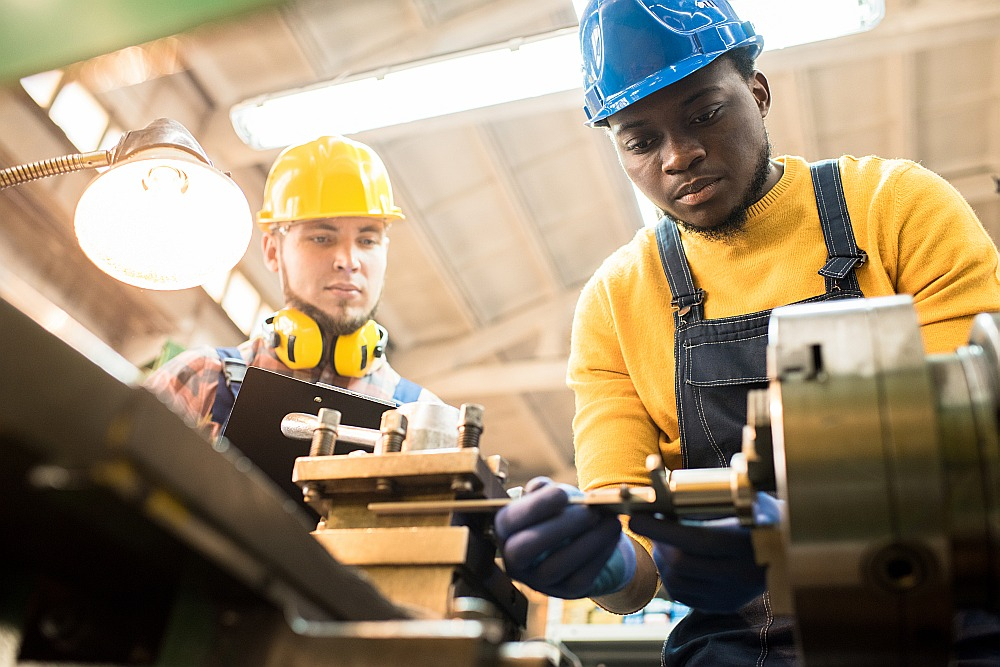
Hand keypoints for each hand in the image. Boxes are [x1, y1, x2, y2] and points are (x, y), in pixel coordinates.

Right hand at [494, 477, 635, 598]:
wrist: (582, 539)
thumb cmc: (561, 513)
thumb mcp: (551, 497)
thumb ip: (544, 489)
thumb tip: (541, 487)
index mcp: (506, 531)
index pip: (509, 521)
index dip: (535, 508)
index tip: (562, 494)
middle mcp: (514, 560)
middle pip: (524, 550)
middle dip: (558, 528)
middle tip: (588, 512)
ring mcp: (538, 580)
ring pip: (554, 567)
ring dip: (586, 542)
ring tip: (609, 521)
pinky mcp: (565, 591)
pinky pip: (580, 578)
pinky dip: (600, 554)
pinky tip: (612, 535)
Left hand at [628, 492, 781, 612]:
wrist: (797, 552)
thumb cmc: (769, 516)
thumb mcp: (753, 499)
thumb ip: (720, 492)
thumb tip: (677, 481)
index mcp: (746, 544)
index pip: (695, 540)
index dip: (662, 530)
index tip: (636, 518)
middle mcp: (740, 573)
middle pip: (682, 564)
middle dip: (657, 543)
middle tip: (645, 526)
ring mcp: (732, 593)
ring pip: (680, 583)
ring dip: (661, 561)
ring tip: (659, 541)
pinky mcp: (726, 604)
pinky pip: (687, 596)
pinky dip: (671, 578)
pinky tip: (670, 561)